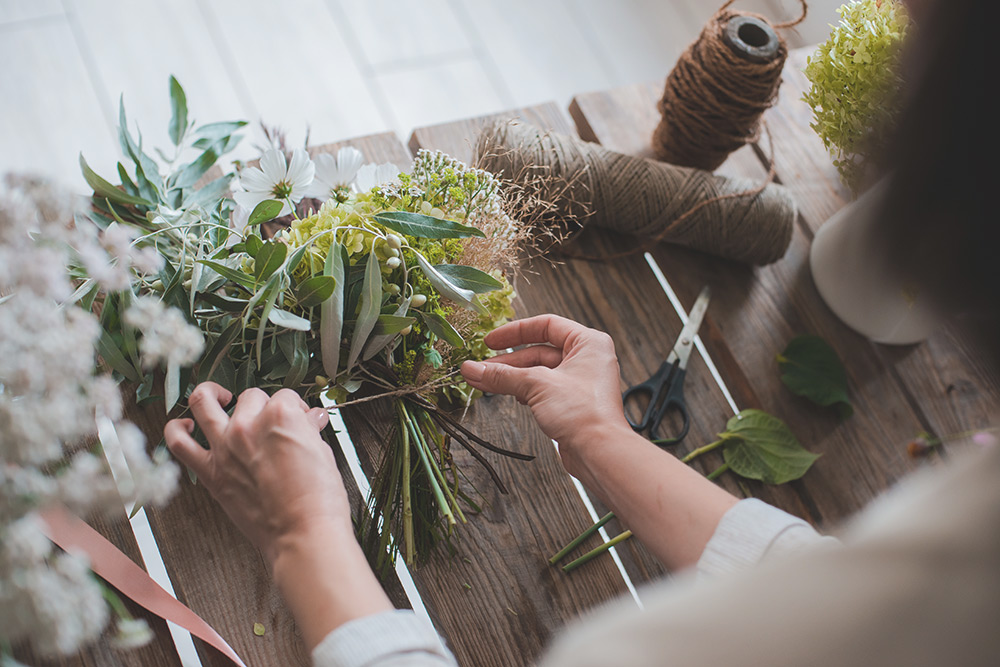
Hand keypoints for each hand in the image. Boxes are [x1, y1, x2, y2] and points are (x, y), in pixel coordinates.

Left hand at [163, 382, 348, 563]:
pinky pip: (179, 443)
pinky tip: (186, 427)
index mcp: (281, 416)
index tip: (298, 419)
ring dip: (211, 395)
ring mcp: (225, 447)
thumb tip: (310, 420)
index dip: (295, 407)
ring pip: (203, 402)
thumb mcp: (322, 454)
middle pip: (250, 397)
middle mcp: (248, 425)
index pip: (285, 397)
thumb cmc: (318, 500)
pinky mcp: (210, 472)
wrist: (302, 533)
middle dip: (263, 406)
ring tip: (218, 398)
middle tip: (269, 422)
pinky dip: (177, 430)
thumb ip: (308, 431)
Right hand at [460, 315, 631, 473]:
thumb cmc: (585, 414)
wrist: (598, 452)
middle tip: (482, 367)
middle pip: (540, 351)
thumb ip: (502, 375)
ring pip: (540, 372)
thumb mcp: (537, 386)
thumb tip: (474, 369)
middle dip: (509, 361)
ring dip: (513, 377)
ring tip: (487, 381)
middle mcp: (587, 359)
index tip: (492, 340)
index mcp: (588, 343)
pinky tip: (509, 394)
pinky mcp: (573, 403)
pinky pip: (544, 389)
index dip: (516, 331)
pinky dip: (524, 391)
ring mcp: (580, 382)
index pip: (547, 325)